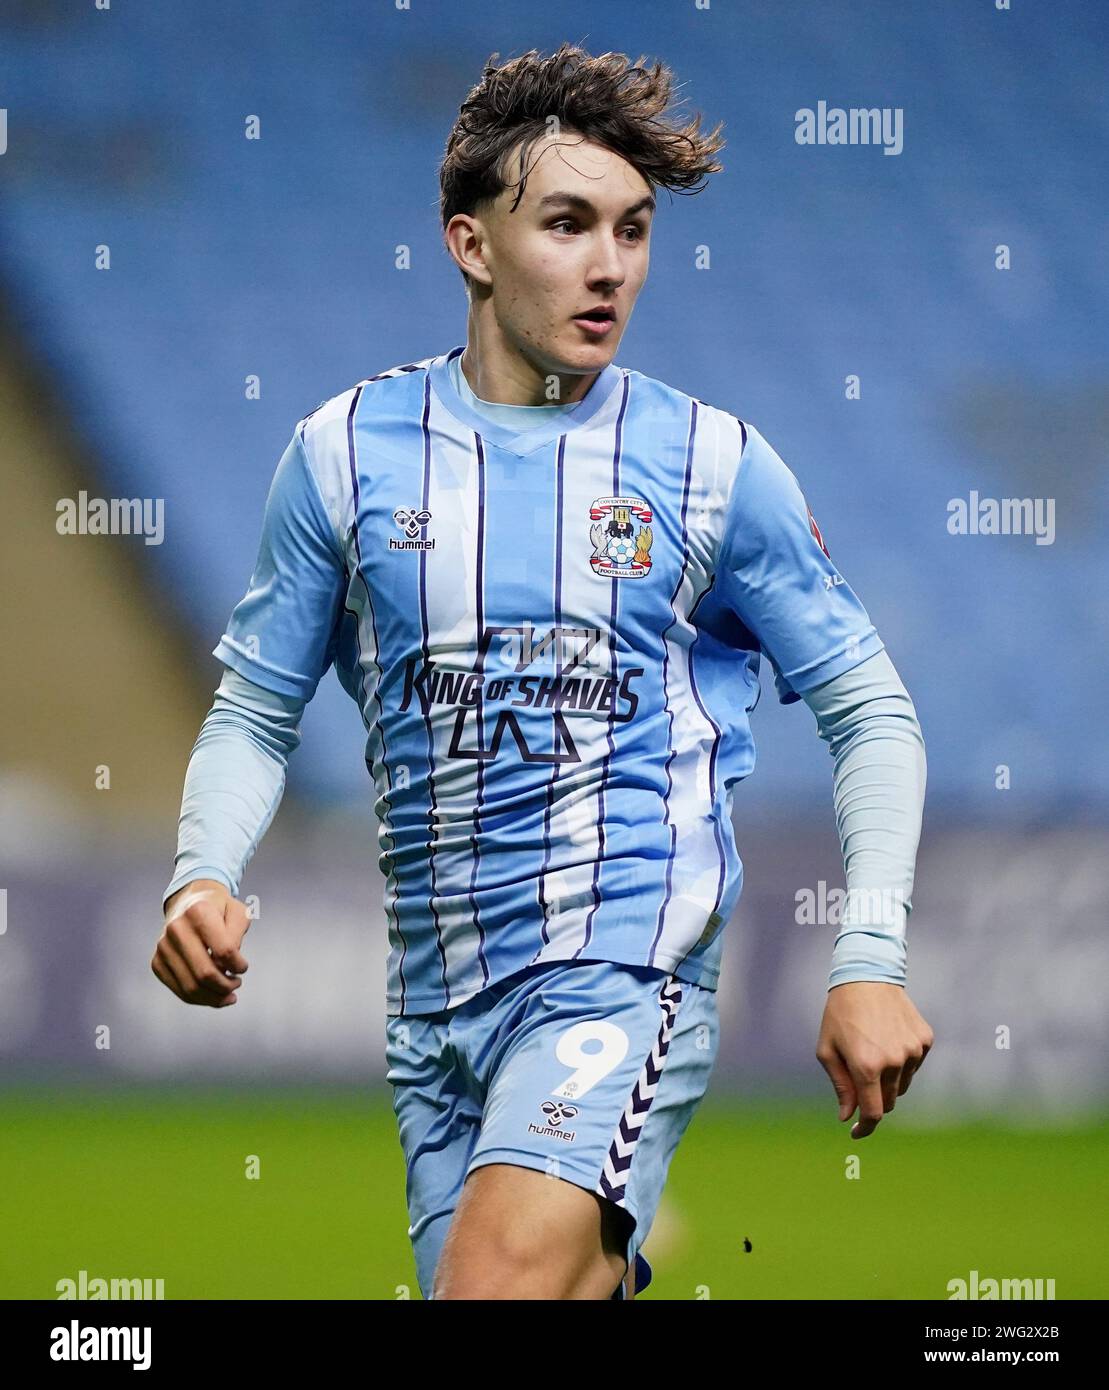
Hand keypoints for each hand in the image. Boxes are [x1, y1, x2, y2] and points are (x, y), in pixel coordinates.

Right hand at [152, 879, 250, 1007]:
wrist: (189, 902)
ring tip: (228, 994)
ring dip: (214, 997)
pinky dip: (199, 999)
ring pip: (190, 987)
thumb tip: (225, 967)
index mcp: (199, 912)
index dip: (239, 965)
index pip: (224, 951)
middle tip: (236, 984)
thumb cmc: (219, 910)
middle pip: (205, 973)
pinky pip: (179, 990)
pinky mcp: (157, 962)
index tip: (243, 967)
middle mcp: (176, 928)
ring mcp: (163, 947)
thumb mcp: (238, 912)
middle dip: (226, 986)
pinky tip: (213, 995)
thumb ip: (237, 936)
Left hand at [815, 982, 932, 1137]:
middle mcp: (894, 1062)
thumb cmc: (840, 1014)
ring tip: (871, 1051)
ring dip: (887, 1080)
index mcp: (867, 1066)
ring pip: (902, 1084)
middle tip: (858, 1078)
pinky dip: (901, 1062)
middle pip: (888, 1101)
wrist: (867, 976)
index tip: (856, 1132)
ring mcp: (913, 1051)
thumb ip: (840, 1086)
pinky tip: (887, 1039)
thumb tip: (848, 1116)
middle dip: (872, 1099)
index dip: (865, 1127)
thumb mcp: (827, 1049)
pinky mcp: (925, 1040)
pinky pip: (914, 1064)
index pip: (873, 1113)